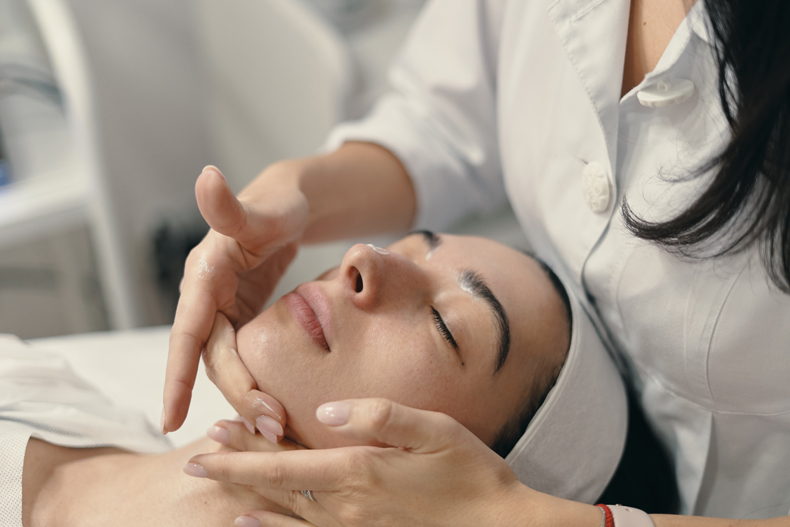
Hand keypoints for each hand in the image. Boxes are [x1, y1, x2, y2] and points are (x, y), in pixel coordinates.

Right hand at [164, 164, 303, 432]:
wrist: (288, 209)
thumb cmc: (276, 205)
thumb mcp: (261, 209)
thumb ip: (232, 205)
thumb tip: (206, 176)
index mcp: (204, 276)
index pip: (187, 332)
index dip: (176, 375)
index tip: (170, 420)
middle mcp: (206, 298)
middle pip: (212, 358)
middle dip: (238, 393)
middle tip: (271, 427)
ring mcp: (221, 311)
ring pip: (226, 364)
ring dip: (247, 395)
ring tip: (277, 427)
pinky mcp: (239, 318)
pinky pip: (240, 358)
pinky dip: (253, 383)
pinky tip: (271, 408)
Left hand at [184, 398, 533, 526]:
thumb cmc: (470, 473)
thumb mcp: (434, 430)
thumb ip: (379, 416)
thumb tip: (327, 408)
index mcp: (359, 471)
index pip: (283, 461)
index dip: (242, 452)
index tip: (207, 439)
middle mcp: (346, 506)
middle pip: (275, 486)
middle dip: (232, 471)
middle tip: (195, 458)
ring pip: (282, 511)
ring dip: (245, 495)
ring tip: (214, 483)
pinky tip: (251, 522)